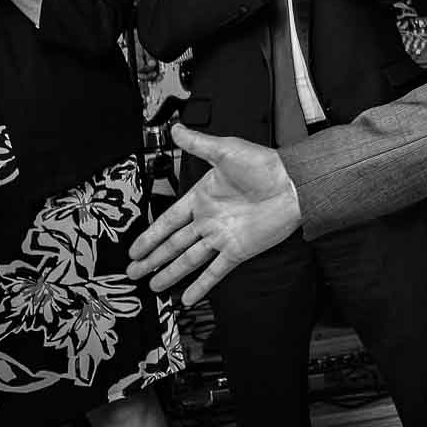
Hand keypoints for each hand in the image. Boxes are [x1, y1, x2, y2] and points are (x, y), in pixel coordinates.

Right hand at [126, 126, 300, 305]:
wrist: (293, 185)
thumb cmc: (264, 165)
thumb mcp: (225, 151)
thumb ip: (197, 144)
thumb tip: (176, 128)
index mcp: (203, 197)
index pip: (169, 220)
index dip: (150, 235)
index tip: (134, 248)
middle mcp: (210, 219)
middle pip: (174, 244)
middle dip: (153, 258)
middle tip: (134, 272)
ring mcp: (223, 236)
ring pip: (189, 259)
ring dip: (170, 273)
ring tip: (153, 286)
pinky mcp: (238, 250)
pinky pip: (215, 271)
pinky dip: (201, 285)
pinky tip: (187, 297)